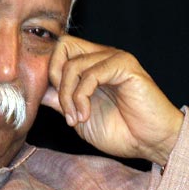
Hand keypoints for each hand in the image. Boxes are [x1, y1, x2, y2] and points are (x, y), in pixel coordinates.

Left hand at [41, 35, 183, 164]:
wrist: (150, 143)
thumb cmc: (121, 132)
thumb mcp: (78, 117)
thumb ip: (60, 100)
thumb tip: (38, 88)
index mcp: (91, 65)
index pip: (59, 50)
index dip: (48, 73)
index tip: (55, 105)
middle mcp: (102, 56)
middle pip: (62, 46)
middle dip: (54, 78)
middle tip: (64, 108)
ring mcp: (114, 59)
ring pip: (73, 63)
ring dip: (68, 96)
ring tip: (76, 118)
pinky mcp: (125, 66)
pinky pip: (91, 73)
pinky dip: (81, 96)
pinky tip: (85, 115)